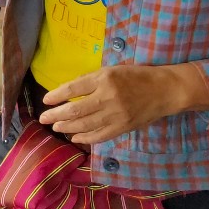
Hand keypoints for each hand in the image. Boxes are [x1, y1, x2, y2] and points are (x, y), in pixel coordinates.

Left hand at [38, 64, 208, 144]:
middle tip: (43, 118)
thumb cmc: (136, 77)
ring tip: (55, 127)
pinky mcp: (123, 128)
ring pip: (85, 125)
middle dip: (56, 115)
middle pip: (76, 110)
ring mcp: (116, 115)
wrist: (164, 90)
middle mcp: (108, 97)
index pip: (73, 89)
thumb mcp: (111, 70)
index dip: (57, 95)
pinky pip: (100, 136)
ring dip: (67, 127)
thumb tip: (68, 92)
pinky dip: (85, 137)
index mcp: (104, 79)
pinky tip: (74, 137)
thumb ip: (90, 81)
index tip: (45, 100)